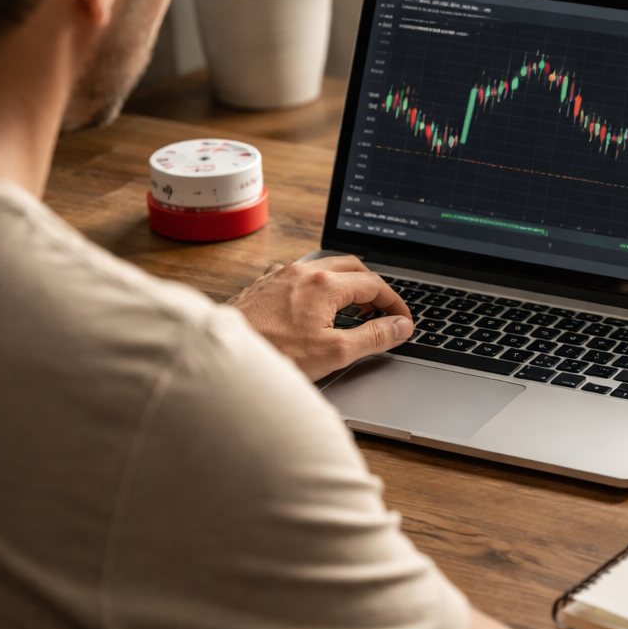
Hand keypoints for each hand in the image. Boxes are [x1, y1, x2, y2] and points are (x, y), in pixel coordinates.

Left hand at [226, 255, 412, 381]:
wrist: (225, 361)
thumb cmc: (274, 355)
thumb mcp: (335, 352)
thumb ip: (374, 336)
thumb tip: (400, 327)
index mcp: (325, 284)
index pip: (375, 284)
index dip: (395, 303)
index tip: (402, 321)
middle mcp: (303, 272)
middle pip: (352, 267)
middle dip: (373, 287)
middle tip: (382, 311)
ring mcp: (280, 275)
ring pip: (324, 268)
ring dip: (344, 283)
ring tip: (352, 308)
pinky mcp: (263, 285)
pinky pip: (297, 275)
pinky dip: (315, 285)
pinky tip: (311, 304)